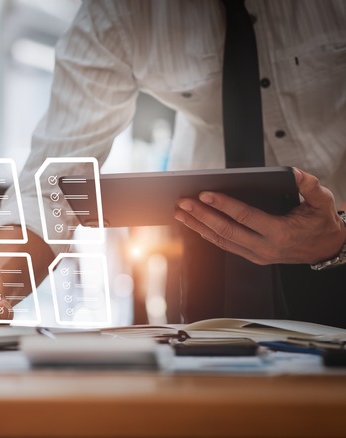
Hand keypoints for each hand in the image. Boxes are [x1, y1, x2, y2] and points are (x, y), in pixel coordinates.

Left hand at [174, 167, 345, 264]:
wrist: (326, 249)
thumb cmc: (321, 222)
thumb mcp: (322, 201)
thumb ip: (309, 185)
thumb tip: (293, 172)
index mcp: (280, 232)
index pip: (245, 217)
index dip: (223, 205)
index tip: (204, 194)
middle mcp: (265, 247)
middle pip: (226, 231)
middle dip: (202, 215)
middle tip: (183, 202)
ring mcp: (257, 255)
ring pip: (221, 241)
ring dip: (198, 226)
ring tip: (180, 212)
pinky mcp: (252, 257)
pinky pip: (225, 245)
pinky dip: (207, 234)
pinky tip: (194, 223)